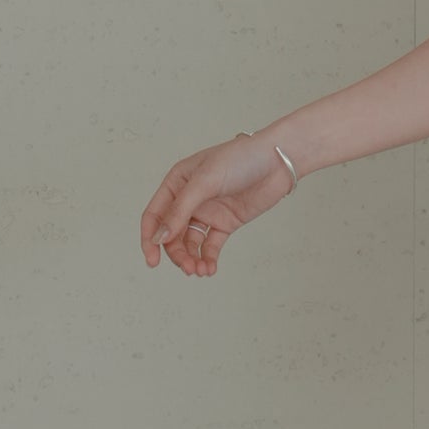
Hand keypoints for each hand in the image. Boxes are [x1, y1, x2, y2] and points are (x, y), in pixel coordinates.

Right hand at [140, 133, 294, 276]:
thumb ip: (180, 210)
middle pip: (172, 234)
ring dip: (192, 258)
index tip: (152, 260)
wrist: (277, 161)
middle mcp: (189, 199)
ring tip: (201, 270)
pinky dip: (208, 258)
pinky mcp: (226, 222)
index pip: (154, 215)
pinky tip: (210, 268)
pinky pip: (211, 245)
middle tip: (188, 267)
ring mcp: (208, 211)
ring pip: (190, 242)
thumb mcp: (204, 182)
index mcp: (176, 183)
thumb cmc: (240, 159)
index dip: (150, 239)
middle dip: (177, 253)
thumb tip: (159, 237)